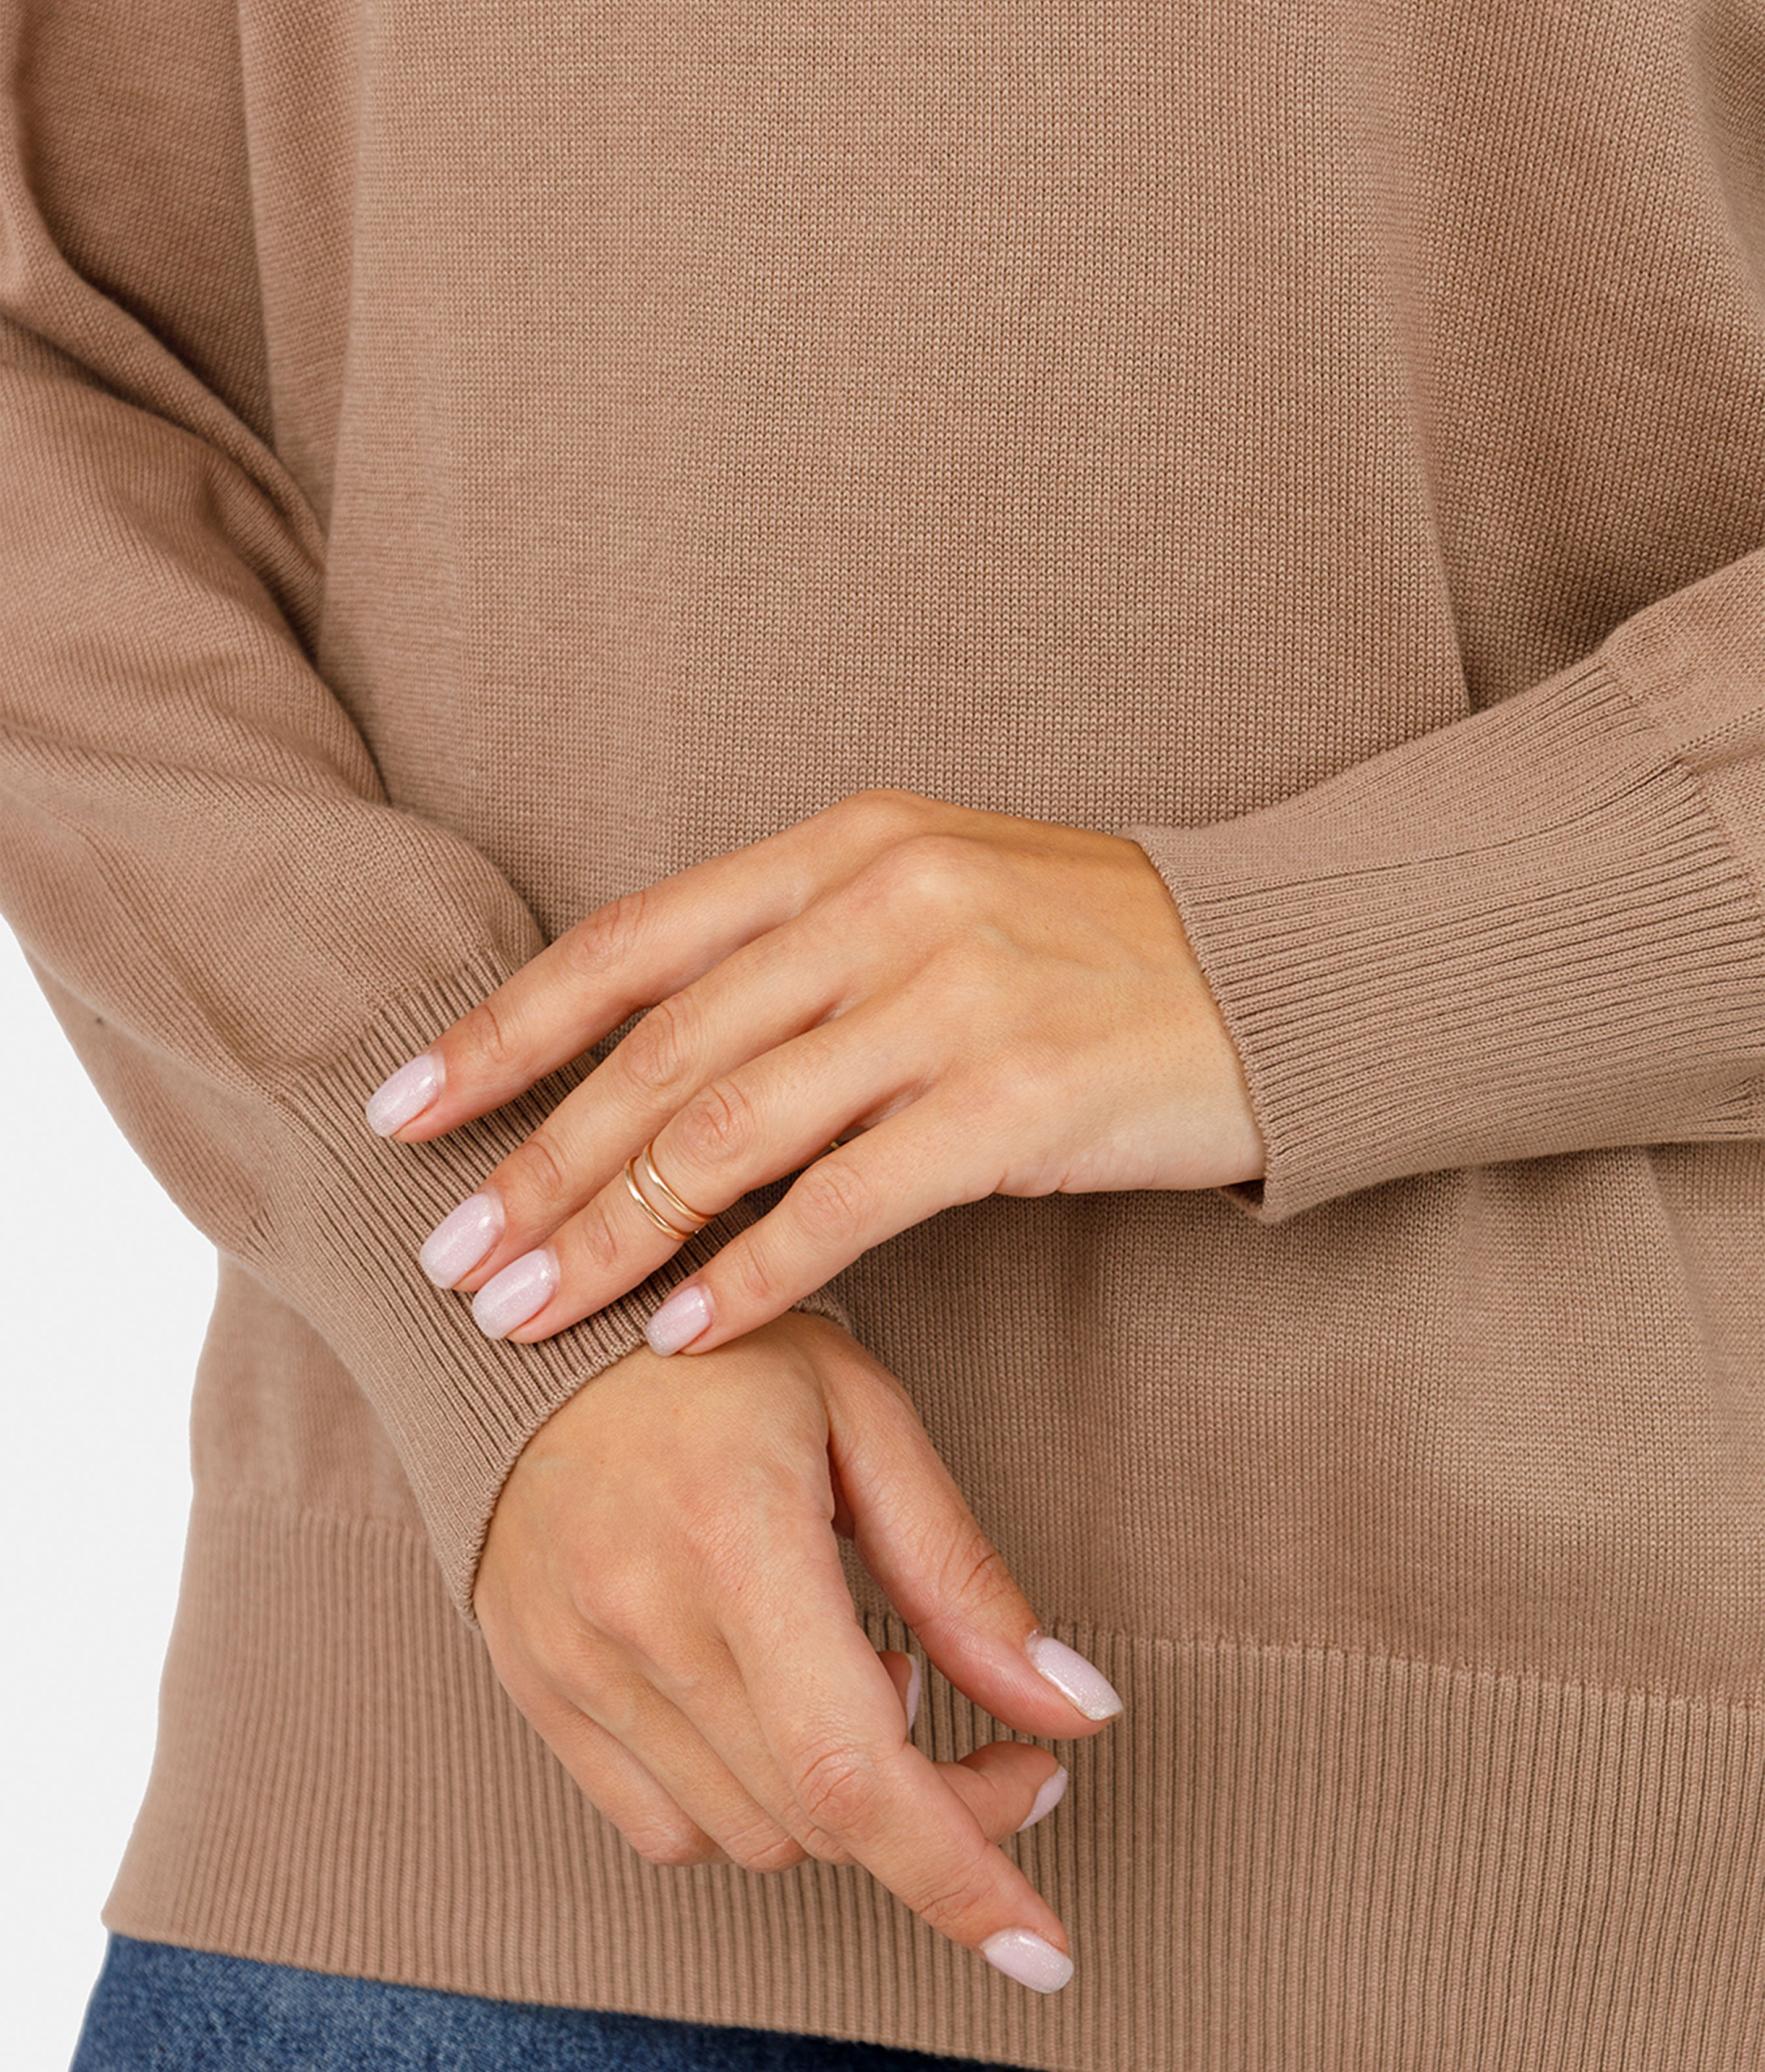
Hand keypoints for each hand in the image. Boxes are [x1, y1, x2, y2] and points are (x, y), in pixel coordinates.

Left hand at [369, 786, 1263, 1350]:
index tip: (405, 1109)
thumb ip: (798, 957)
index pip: (630, 943)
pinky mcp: (1016, 1099)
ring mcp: (948, 997)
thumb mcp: (932, 902)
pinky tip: (684, 1335)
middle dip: (535, 1165)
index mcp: (843, 848)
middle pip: (658, 1051)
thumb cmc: (1092, 948)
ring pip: (728, 1131)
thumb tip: (651, 1067)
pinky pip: (845, 1203)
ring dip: (610, 1236)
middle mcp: (881, 905)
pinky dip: (750, 1275)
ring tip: (527, 1318)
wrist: (1284, 968)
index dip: (504, 1030)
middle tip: (449, 1258)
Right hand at [474, 1310, 1120, 1991]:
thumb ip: (961, 1574)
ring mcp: (576, 1666)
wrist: (532, 1328)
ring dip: (844, 1803)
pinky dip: (749, 1801)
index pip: (856, 1770)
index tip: (1044, 1943)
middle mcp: (643, 1620)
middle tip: (998, 1745)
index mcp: (737, 1537)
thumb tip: (1075, 1708)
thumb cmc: (720, 1357)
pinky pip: (668, 1827)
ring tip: (862, 1678)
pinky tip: (771, 1703)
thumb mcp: (864, 1418)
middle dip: (942, 1815)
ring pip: (753, 1835)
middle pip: (822, 1818)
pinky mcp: (538, 1690)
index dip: (962, 1876)